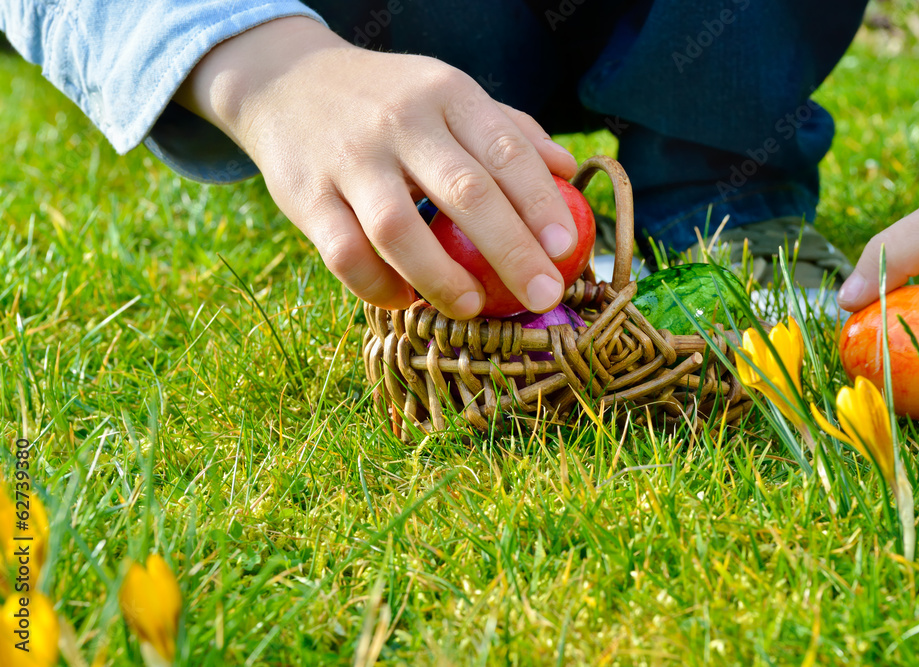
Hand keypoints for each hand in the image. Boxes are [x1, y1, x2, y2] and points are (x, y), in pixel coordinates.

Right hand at [174, 17, 578, 318]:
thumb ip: (507, 129)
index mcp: (447, 95)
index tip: (568, 248)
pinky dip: (379, 287)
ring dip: (442, 278)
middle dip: (512, 251)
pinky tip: (406, 302)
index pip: (506, 151)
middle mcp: (401, 122)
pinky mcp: (306, 197)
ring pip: (400, 229)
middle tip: (543, 296)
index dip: (541, 202)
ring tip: (474, 308)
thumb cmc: (389, 100)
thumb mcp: (448, 95)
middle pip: (466, 193)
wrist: (287, 82)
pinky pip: (345, 254)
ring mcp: (350, 160)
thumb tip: (568, 171)